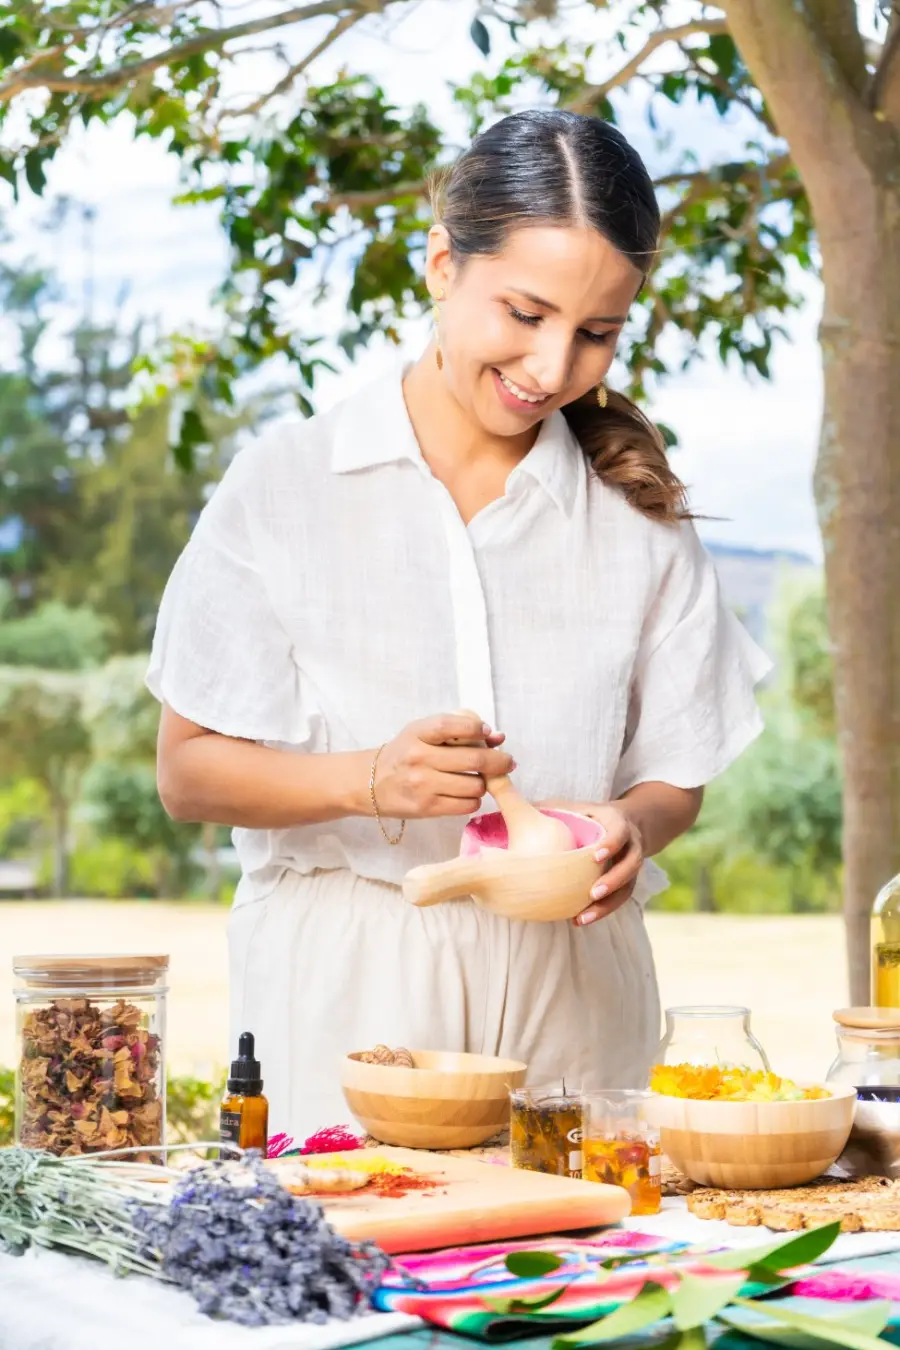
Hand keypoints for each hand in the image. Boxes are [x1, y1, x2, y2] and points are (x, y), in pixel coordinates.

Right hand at [372, 712, 513, 819]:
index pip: (454, 725)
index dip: (477, 728)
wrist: (371, 782)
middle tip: (507, 762)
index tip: (487, 732)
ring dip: (483, 783)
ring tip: (476, 780)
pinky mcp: (426, 808)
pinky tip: (465, 794)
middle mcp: (419, 757)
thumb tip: (498, 738)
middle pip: (474, 759)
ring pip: (475, 785)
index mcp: (418, 733)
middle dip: (499, 761)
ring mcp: (422, 784)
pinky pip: (467, 805)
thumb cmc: (405, 754)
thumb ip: (459, 731)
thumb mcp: (423, 734)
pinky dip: (473, 799)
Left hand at [539, 799, 643, 926]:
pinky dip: (602, 911)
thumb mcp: (574, 807)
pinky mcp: (627, 883)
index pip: (620, 832)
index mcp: (617, 822)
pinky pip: (619, 900)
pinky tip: (580, 919)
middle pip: (632, 863)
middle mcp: (631, 844)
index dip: (612, 843)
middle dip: (614, 880)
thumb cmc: (588, 815)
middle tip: (593, 893)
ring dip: (608, 904)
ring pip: (628, 887)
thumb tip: (517, 808)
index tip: (595, 856)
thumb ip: (551, 808)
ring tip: (584, 916)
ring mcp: (631, 865)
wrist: (621, 825)